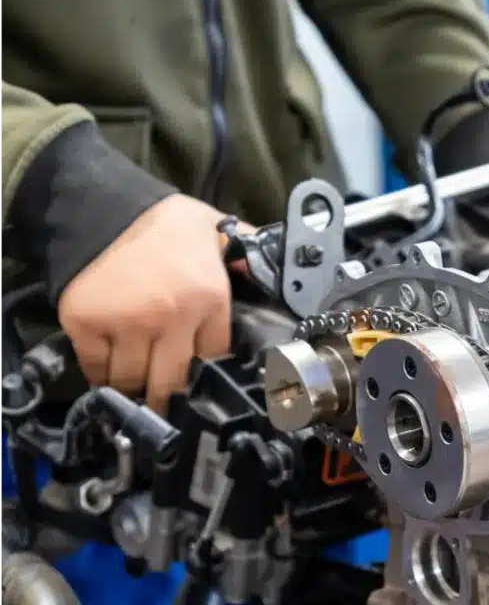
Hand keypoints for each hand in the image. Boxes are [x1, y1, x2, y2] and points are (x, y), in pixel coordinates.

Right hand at [58, 194, 233, 413]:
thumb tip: (285, 274)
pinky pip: (95, 368)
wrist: (99, 204)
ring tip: (135, 382)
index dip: (206, 372)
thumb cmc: (162, 221)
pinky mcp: (87, 323)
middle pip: (172, 384)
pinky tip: (108, 366)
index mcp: (210, 298)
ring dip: (132, 386)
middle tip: (165, 399)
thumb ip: (247, 258)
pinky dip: (99, 372)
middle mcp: (172, 316)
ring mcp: (128, 322)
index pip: (215, 359)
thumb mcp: (217, 232)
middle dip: (168, 397)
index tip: (199, 380)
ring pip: (131, 381)